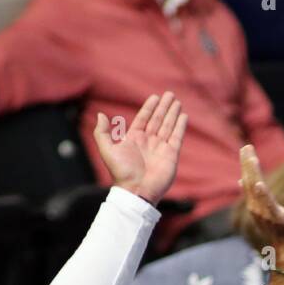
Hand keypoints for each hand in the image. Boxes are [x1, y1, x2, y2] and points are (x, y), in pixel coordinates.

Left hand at [92, 92, 186, 206]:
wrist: (136, 190)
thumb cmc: (121, 172)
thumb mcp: (107, 150)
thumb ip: (102, 132)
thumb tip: (100, 115)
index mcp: (135, 139)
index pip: (144, 118)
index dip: (149, 107)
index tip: (155, 97)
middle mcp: (149, 142)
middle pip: (158, 120)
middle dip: (164, 107)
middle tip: (170, 94)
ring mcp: (161, 148)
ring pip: (168, 126)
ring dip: (172, 113)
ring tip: (177, 101)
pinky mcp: (171, 155)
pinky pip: (177, 137)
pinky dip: (180, 126)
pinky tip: (183, 116)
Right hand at [238, 144, 283, 262]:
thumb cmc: (279, 230)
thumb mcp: (266, 208)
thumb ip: (254, 195)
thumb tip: (241, 181)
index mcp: (254, 204)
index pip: (248, 180)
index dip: (246, 165)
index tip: (246, 148)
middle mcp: (256, 208)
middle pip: (250, 182)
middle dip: (248, 164)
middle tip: (246, 146)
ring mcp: (264, 213)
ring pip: (256, 190)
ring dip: (253, 173)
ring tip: (251, 157)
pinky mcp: (275, 218)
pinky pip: (267, 205)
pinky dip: (262, 195)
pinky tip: (259, 184)